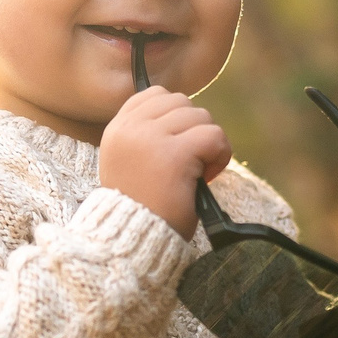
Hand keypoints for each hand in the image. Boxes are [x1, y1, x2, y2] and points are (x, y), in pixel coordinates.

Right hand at [99, 88, 230, 239]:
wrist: (135, 242)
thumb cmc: (142, 209)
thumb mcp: (130, 165)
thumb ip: (146, 137)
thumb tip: (186, 113)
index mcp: (117, 130)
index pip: (154, 95)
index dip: (176, 116)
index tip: (177, 144)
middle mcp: (129, 130)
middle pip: (182, 102)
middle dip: (194, 129)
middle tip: (191, 161)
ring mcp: (150, 140)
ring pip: (201, 116)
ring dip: (208, 143)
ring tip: (199, 171)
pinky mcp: (173, 155)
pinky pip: (213, 136)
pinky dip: (220, 155)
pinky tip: (209, 176)